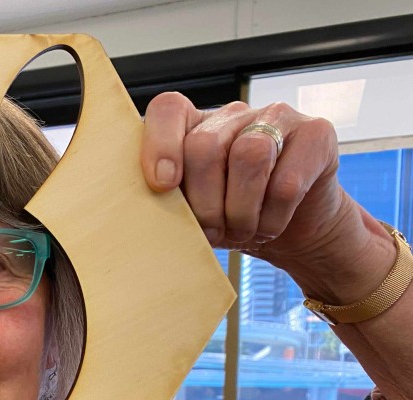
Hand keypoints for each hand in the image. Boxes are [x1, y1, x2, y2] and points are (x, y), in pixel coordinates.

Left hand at [140, 93, 393, 302]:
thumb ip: (167, 202)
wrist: (290, 232)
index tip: (162, 186)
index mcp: (193, 127)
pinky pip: (287, 180)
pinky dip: (273, 216)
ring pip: (249, 157)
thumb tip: (140, 216)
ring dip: (240, 211)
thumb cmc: (230, 221)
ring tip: (242, 231)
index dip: (160, 145)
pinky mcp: (316, 133)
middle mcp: (232, 114)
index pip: (168, 110)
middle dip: (204, 203)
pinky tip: (270, 226)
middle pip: (205, 146)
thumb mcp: (190, 214)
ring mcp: (276, 117)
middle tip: (212, 232)